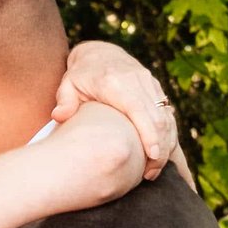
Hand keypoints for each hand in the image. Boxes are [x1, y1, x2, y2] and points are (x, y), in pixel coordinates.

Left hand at [56, 40, 180, 178]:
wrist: (100, 53)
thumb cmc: (81, 75)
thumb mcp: (68, 85)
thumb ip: (64, 101)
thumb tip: (59, 116)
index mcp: (115, 82)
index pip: (138, 110)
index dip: (148, 134)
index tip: (152, 157)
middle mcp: (136, 80)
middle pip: (158, 118)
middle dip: (159, 148)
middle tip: (151, 174)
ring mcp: (149, 82)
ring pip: (166, 117)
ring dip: (165, 144)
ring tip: (154, 169)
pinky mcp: (156, 87)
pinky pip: (167, 113)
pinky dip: (167, 134)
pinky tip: (160, 153)